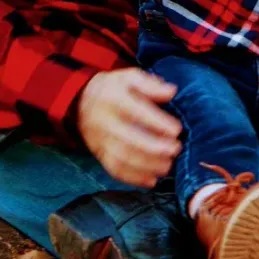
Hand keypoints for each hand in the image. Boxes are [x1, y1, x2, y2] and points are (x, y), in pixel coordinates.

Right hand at [75, 68, 181, 187]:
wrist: (81, 101)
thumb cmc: (113, 89)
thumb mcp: (129, 77)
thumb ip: (150, 84)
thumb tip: (171, 92)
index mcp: (113, 99)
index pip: (136, 111)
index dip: (157, 122)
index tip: (177, 129)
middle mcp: (105, 122)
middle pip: (129, 139)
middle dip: (155, 148)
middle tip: (176, 149)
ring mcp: (100, 141)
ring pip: (123, 158)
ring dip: (147, 165)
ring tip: (168, 165)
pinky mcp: (100, 155)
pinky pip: (114, 170)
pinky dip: (133, 179)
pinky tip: (152, 180)